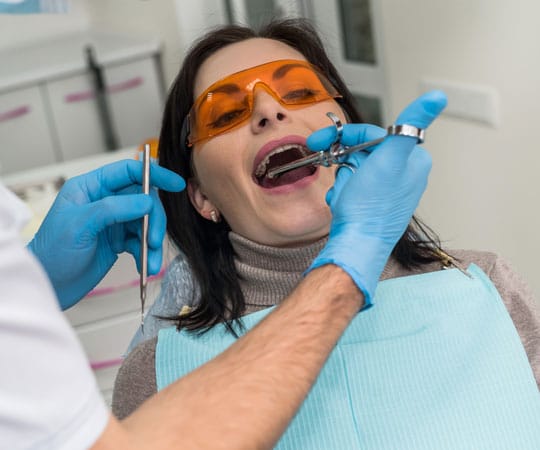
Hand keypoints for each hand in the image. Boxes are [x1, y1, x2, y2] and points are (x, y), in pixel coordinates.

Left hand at [28, 159, 184, 309]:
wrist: (50, 286)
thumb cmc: (52, 254)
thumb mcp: (80, 225)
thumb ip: (114, 209)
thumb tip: (147, 200)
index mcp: (90, 188)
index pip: (128, 171)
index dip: (154, 174)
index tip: (175, 184)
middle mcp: (104, 201)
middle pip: (143, 199)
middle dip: (153, 219)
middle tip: (153, 239)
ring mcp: (113, 221)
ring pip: (145, 221)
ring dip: (152, 240)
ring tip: (151, 260)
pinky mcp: (118, 240)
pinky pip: (141, 241)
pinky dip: (147, 253)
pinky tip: (147, 265)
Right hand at [306, 90, 446, 305]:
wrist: (356, 245)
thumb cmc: (370, 207)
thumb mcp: (389, 158)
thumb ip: (410, 124)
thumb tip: (437, 96)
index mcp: (413, 160)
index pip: (373, 133)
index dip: (343, 136)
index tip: (319, 141)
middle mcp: (405, 174)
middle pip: (362, 152)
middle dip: (345, 165)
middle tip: (342, 179)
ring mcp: (389, 191)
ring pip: (354, 170)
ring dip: (343, 181)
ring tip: (347, 197)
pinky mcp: (375, 204)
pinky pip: (353, 187)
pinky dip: (344, 194)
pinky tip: (346, 205)